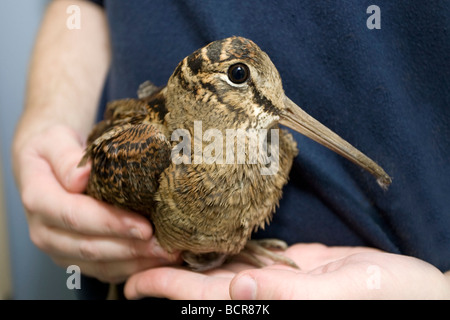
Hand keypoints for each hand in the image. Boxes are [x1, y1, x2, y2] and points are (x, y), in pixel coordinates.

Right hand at [13, 125, 179, 282]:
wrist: (44, 162)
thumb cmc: (54, 146)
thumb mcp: (55, 139)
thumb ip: (66, 157)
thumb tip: (81, 177)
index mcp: (37, 199)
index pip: (75, 216)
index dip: (111, 223)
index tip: (144, 226)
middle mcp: (43, 230)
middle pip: (89, 247)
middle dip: (131, 248)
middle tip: (165, 246)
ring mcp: (58, 248)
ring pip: (98, 265)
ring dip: (134, 263)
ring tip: (167, 254)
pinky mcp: (73, 257)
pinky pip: (104, 270)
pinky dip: (131, 269)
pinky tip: (155, 260)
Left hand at [124, 243, 449, 298]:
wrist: (417, 289)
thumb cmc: (392, 294)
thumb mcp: (347, 290)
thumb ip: (295, 293)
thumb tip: (240, 286)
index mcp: (275, 304)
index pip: (211, 297)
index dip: (170, 289)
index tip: (134, 282)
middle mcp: (267, 294)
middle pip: (206, 285)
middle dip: (168, 275)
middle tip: (131, 259)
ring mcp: (277, 280)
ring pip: (222, 270)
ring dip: (188, 260)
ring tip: (157, 246)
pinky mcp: (290, 266)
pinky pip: (248, 256)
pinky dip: (222, 248)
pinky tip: (204, 238)